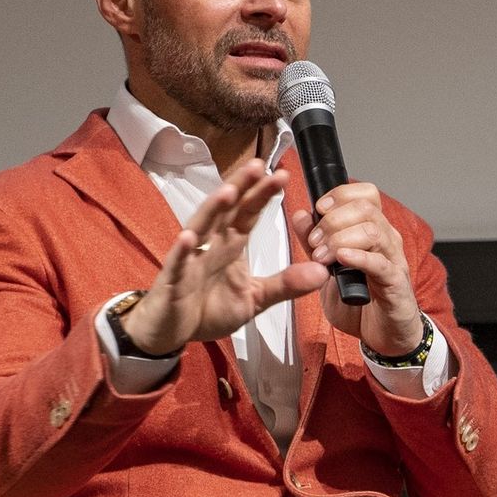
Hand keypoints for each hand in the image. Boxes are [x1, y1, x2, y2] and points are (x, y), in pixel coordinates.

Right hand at [123, 159, 327, 354]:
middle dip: (241, 187)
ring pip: (202, 227)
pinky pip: (178, 262)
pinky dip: (182, 250)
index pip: (249, 213)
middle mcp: (211, 243)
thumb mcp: (255, 298)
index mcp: (231, 244)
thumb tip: (323, 273)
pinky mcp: (173, 279)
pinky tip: (189, 237)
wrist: (172, 331)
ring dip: (213, 209)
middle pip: (227, 210)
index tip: (283, 175)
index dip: (263, 194)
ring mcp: (190, 258)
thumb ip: (286, 284)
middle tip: (259, 165)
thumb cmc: (210, 309)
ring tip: (228, 191)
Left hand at [292, 183, 423, 355]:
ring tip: (322, 257)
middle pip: (365, 208)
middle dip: (332, 220)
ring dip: (340, 239)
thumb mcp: (326, 268)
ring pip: (372, 230)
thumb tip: (301, 215)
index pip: (365, 194)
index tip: (318, 208)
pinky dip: (358, 257)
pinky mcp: (396, 284)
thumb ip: (313, 241)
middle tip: (314, 242)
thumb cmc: (359, 300)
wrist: (382, 336)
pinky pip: (381, 263)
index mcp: (372, 229)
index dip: (340, 195)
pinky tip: (341, 260)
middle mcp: (386, 239)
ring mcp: (394, 260)